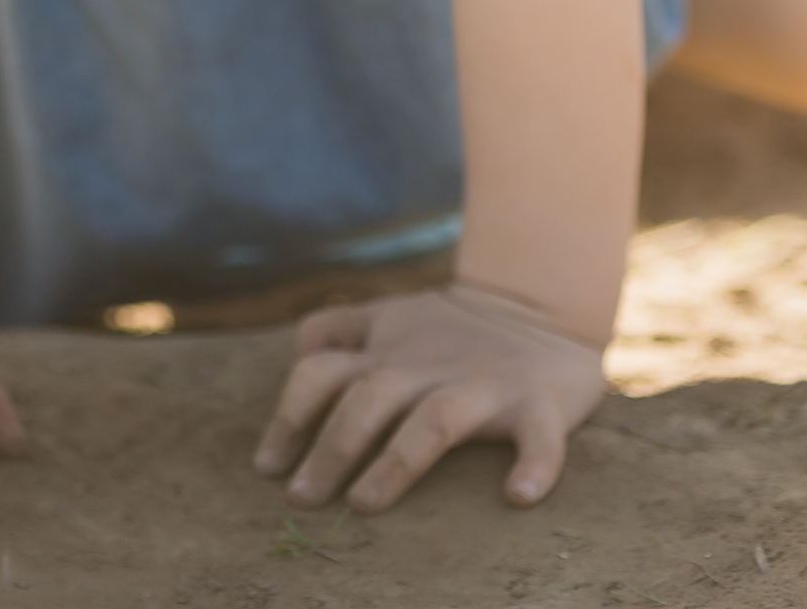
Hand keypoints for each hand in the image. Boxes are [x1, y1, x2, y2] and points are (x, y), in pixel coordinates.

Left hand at [254, 280, 605, 514]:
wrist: (538, 305)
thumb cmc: (451, 328)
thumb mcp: (389, 316)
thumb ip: (339, 329)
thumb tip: (296, 356)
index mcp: (389, 353)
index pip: (323, 374)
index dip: (289, 416)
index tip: (267, 467)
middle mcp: (427, 367)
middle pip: (369, 399)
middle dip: (331, 447)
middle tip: (302, 498)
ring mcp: (482, 384)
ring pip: (435, 419)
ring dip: (397, 461)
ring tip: (364, 502)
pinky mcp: (538, 403)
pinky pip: (539, 436)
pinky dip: (534, 465)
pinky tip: (519, 496)